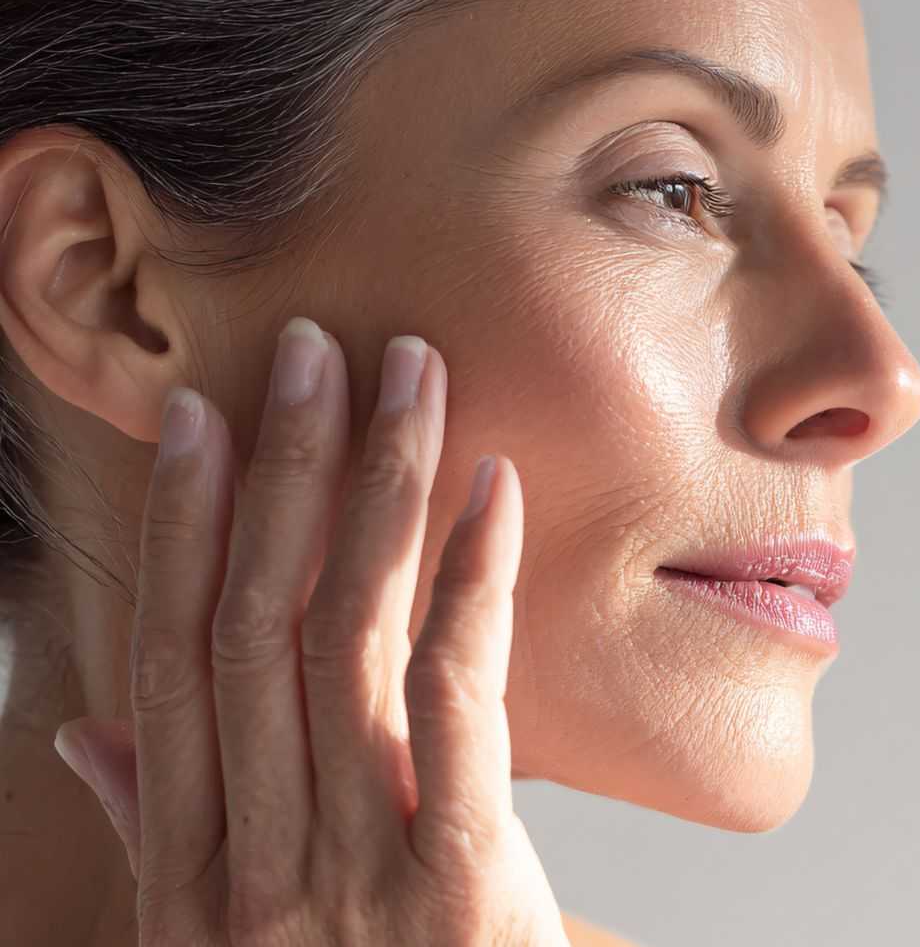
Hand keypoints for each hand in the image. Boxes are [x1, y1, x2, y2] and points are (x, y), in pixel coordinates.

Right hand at [54, 319, 569, 945]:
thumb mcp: (230, 944)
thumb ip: (160, 836)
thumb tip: (104, 731)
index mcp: (193, 868)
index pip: (175, 657)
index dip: (181, 525)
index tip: (198, 419)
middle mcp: (255, 858)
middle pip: (257, 621)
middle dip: (279, 471)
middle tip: (307, 354)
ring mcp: (352, 871)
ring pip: (346, 635)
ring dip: (373, 489)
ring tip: (402, 377)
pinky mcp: (458, 885)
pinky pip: (457, 700)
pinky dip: (472, 580)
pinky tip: (493, 487)